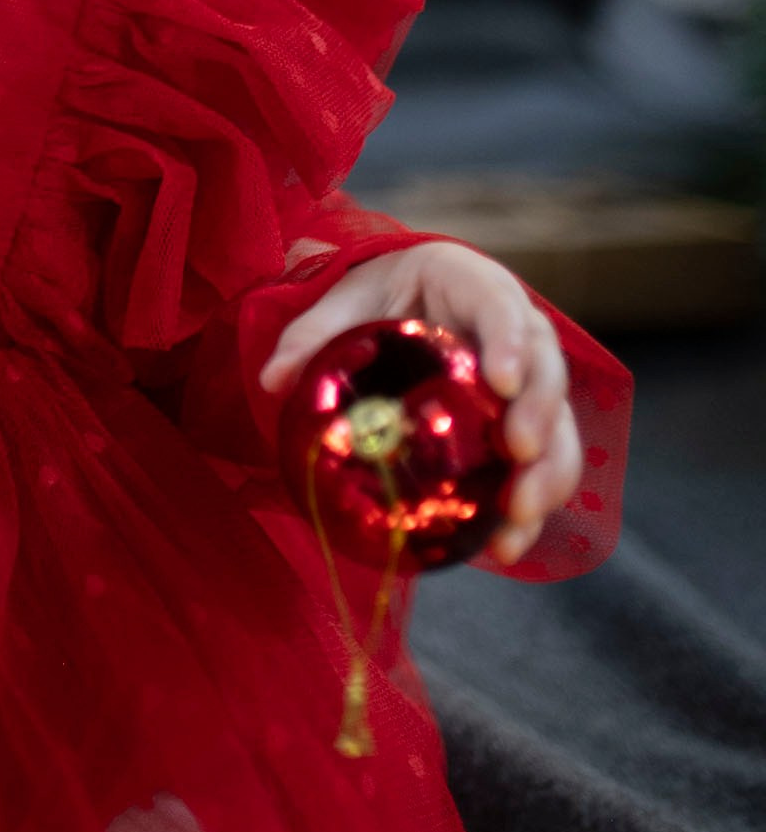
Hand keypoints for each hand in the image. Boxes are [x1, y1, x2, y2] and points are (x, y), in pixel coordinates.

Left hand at [258, 239, 583, 566]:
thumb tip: (273, 380)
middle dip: (540, 415)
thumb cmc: (381, 291)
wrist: (407, 298)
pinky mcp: (526, 424)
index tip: (501, 382)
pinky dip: (534, 505)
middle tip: (519, 454)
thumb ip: (312, 333)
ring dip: (548, 473)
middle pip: (547, 370)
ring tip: (519, 516)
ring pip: (558, 425)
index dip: (511, 342)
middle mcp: (517, 331)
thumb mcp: (347, 298)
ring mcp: (528, 381)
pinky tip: (506, 546)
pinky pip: (545, 464)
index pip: (502, 307)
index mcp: (473, 285)